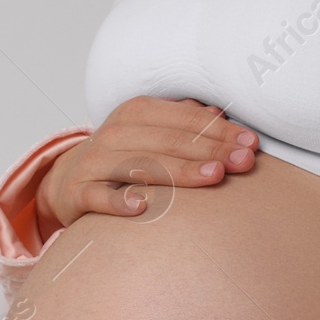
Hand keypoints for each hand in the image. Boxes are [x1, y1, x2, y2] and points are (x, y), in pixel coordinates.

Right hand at [34, 96, 260, 239]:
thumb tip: (221, 115)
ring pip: (140, 165)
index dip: (220, 131)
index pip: (186, 119)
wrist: (68, 181)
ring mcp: (94, 162)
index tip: (251, 145)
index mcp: (137, 113)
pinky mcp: (78, 192)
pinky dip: (118, 202)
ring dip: (178, 172)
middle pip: (169, 141)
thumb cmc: (123, 157)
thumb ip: (184, 123)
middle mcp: (115, 133)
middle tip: (243, 163)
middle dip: (210, 151)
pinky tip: (141, 207)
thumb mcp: (151, 133)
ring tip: (212, 177)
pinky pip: (99, 197)